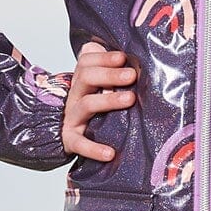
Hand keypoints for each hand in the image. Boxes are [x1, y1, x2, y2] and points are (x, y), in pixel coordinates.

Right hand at [62, 39, 138, 162]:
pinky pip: (80, 144)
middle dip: (109, 74)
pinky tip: (109, 153)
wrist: (69, 135)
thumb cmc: (95, 108)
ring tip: (130, 99)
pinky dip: (94, 149)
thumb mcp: (101, 88)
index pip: (86, 62)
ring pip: (87, 104)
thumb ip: (115, 73)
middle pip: (86, 77)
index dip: (103, 57)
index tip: (123, 57)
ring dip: (108, 100)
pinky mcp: (71, 139)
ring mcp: (73, 117)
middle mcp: (76, 96)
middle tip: (132, 75)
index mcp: (83, 81)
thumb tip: (141, 60)